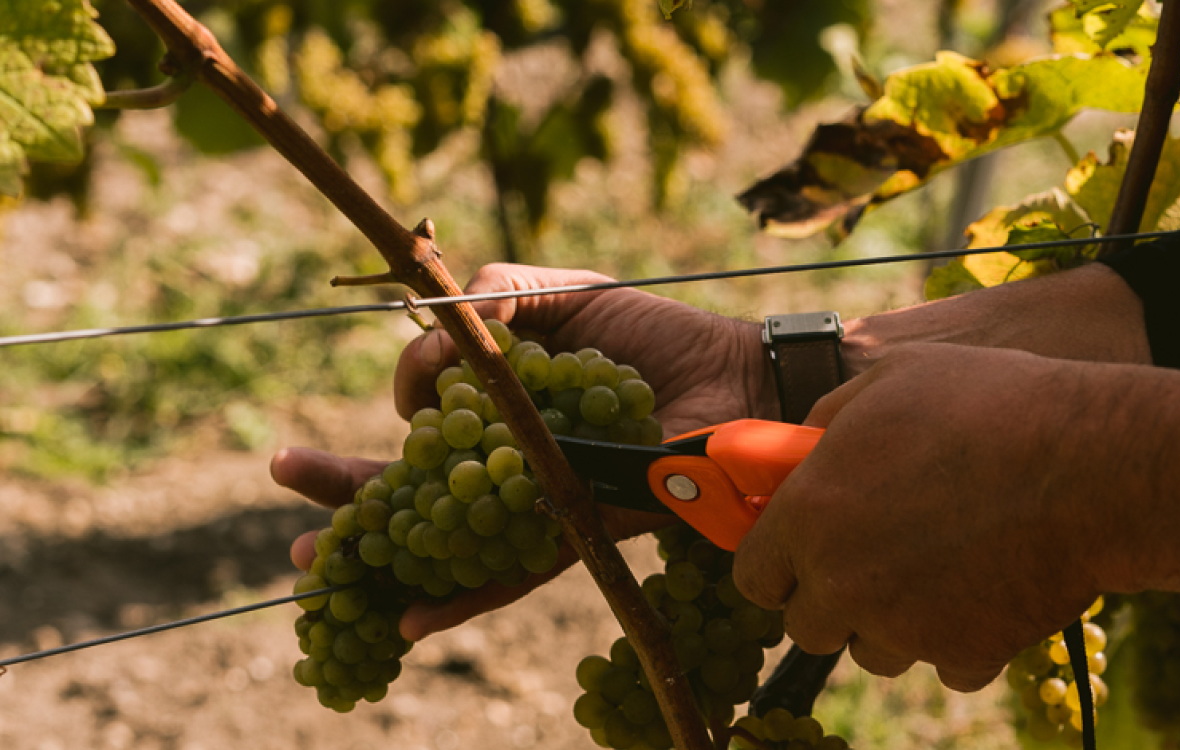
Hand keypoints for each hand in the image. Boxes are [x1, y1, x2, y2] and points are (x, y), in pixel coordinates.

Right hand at [274, 263, 775, 639]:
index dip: (389, 413)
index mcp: (505, 405)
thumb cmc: (656, 337)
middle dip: (346, 489)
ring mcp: (539, 501)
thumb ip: (503, 289)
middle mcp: (513, 460)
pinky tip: (409, 618)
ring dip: (379, 548)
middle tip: (286, 479)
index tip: (386, 398)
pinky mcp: (574, 532)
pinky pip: (512, 572)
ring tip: (310, 562)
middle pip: (414, 484)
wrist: (736, 378)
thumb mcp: (569, 293)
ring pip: (446, 534)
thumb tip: (445, 325)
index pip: (423, 422)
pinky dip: (460, 597)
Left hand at [734, 343, 1113, 691]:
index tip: (798, 553)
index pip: (753, 578)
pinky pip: (945, 666)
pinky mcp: (966, 654)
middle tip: (872, 559)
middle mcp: (844, 582)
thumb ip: (826, 420)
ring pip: (872, 652)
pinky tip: (985, 589)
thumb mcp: (889, 380)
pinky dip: (961, 640)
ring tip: (937, 567)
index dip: (776, 565)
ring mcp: (904, 626)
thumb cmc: (989, 405)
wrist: (1093, 462)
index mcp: (810, 515)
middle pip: (807, 627)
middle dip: (832, 599)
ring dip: (892, 623)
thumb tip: (801, 447)